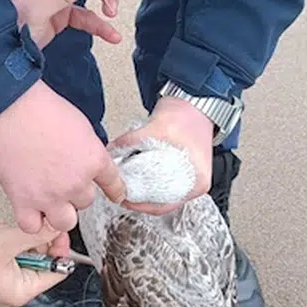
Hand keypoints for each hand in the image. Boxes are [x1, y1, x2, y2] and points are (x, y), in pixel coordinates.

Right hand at [0, 79, 126, 232]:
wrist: (11, 108)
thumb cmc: (40, 109)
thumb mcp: (80, 126)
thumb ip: (87, 150)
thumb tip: (84, 161)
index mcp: (93, 160)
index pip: (113, 184)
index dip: (114, 191)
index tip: (115, 194)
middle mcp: (75, 182)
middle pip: (85, 203)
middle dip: (74, 193)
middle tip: (61, 181)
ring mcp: (50, 195)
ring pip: (64, 221)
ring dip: (58, 212)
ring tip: (48, 200)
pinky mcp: (24, 201)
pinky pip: (33, 227)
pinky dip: (32, 221)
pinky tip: (29, 210)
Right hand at [0, 219, 72, 305]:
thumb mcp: (5, 241)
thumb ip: (36, 234)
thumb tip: (57, 227)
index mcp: (23, 288)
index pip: (58, 269)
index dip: (57, 246)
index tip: (52, 229)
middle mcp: (14, 283)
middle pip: (38, 253)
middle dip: (21, 235)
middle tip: (7, 232)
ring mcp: (1, 272)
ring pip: (18, 242)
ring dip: (3, 232)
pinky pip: (2, 240)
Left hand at [108, 96, 214, 214]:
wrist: (196, 101)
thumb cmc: (187, 115)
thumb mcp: (155, 129)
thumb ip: (129, 143)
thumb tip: (109, 154)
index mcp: (197, 181)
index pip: (165, 205)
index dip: (141, 204)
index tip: (124, 199)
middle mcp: (196, 184)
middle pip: (163, 202)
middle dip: (141, 199)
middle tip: (122, 194)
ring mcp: (190, 177)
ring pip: (163, 194)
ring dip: (145, 191)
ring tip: (128, 186)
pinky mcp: (182, 170)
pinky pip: (164, 183)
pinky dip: (151, 182)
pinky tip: (137, 178)